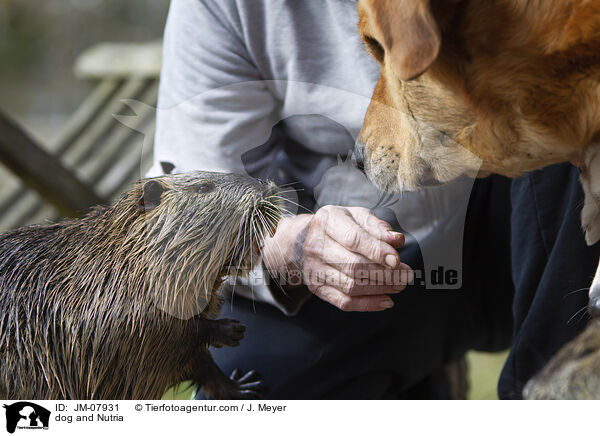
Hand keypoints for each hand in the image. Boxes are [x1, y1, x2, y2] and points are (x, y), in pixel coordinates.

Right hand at [263, 206, 412, 311]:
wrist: (304, 240)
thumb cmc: (338, 226)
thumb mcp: (356, 216)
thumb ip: (377, 227)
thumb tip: (397, 240)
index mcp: (327, 222)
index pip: (353, 239)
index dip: (377, 251)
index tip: (396, 260)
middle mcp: (316, 246)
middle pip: (354, 266)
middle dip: (385, 274)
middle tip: (407, 275)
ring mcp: (314, 269)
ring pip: (351, 286)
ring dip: (380, 289)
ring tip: (400, 285)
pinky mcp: (317, 288)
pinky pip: (344, 302)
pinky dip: (368, 304)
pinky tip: (386, 301)